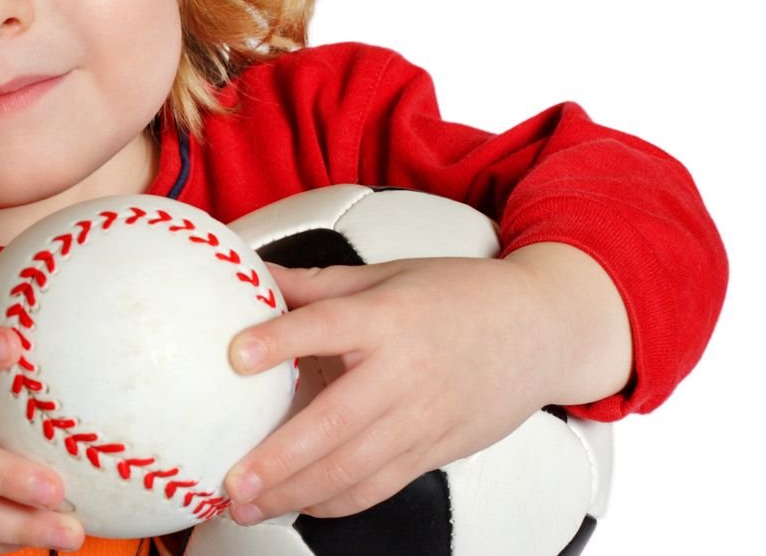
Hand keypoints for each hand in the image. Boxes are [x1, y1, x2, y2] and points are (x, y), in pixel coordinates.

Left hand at [219, 257, 564, 524]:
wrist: (544, 331)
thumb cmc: (462, 297)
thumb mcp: (389, 275)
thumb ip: (317, 284)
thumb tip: (253, 271)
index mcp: (389, 316)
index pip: (328, 326)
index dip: (281, 341)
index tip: (236, 354)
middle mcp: (405, 372)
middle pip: (336, 423)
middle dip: (279, 459)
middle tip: (233, 480)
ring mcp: (423, 418)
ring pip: (355, 468)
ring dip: (297, 493)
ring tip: (248, 505)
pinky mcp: (437, 450)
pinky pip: (381, 485)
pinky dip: (337, 502)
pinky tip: (299, 504)